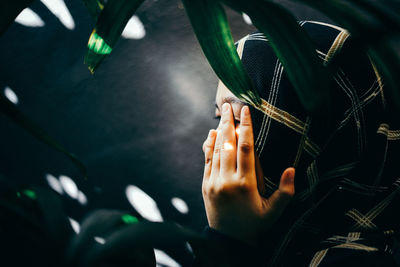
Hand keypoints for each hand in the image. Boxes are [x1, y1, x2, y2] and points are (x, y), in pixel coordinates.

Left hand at [202, 103, 294, 244]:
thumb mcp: (273, 212)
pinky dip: (209, 146)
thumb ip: (286, 192)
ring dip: (219, 131)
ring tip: (222, 114)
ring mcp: (214, 182)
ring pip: (216, 151)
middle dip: (229, 122)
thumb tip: (292, 169)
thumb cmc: (254, 225)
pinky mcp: (206, 186)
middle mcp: (228, 180)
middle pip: (228, 144)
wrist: (228, 241)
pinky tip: (211, 134)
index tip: (246, 111)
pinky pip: (206, 162)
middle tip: (229, 104)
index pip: (246, 148)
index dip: (246, 127)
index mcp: (246, 184)